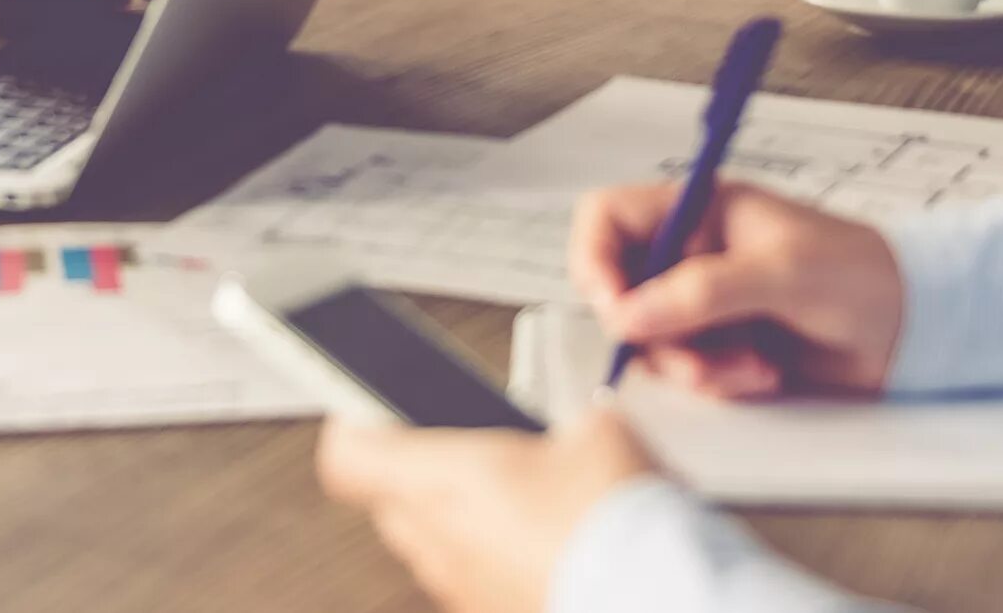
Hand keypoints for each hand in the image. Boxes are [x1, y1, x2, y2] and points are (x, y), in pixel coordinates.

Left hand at [316, 407, 657, 612]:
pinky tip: (535, 542)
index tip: (367, 408)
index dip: (353, 426)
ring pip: (428, 546)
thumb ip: (561, 424)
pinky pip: (469, 582)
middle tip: (452, 447)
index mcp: (444, 479)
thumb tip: (570, 432)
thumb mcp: (595, 429)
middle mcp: (439, 542)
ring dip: (450, 519)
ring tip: (504, 494)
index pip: (348, 456)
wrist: (654, 594)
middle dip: (413, 472)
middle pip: (389, 502)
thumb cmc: (615, 515)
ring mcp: (464, 591)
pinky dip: (487, 559)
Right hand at [571, 180, 905, 399]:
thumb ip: (704, 291)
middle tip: (695, 357)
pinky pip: (685, 372)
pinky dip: (716, 382)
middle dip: (654, 334)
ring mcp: (702, 303)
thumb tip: (631, 313)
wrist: (912, 329)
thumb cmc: (861, 274)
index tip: (614, 308)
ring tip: (749, 367)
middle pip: (618, 291)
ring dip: (692, 366)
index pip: (607, 218)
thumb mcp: (783, 272)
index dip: (593, 260)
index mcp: (697, 210)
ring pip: (649, 342)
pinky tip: (762, 373)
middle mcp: (689, 254)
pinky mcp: (720, 346)